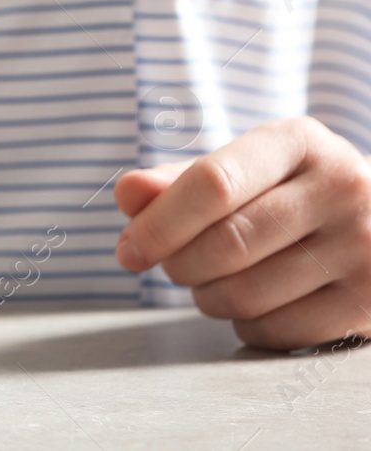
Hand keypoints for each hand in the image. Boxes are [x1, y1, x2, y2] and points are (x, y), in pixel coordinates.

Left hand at [114, 117, 370, 349]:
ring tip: (213, 282)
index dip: (158, 222)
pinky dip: (245, 326)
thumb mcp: (243, 168)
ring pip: (246, 294)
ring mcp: (364, 246)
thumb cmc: (292, 192)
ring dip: (207, 298)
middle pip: (226, 243)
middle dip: (179, 264)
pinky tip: (254, 304)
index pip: (212, 183)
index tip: (128, 249)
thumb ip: (178, 181)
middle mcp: (341, 188)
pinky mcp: (370, 302)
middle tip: (174, 265)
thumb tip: (128, 193)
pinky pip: (277, 331)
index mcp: (298, 142)